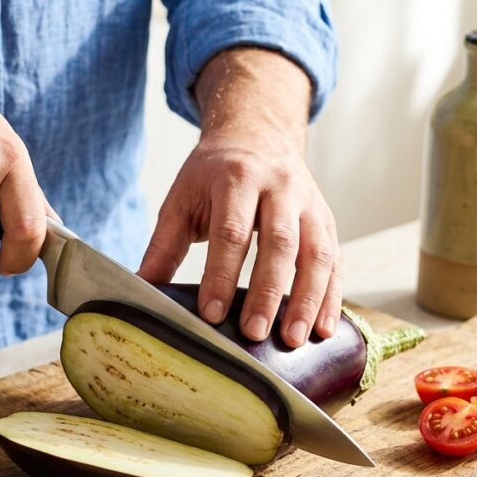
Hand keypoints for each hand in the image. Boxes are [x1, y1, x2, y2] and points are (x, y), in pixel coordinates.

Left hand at [138, 48, 341, 347]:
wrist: (256, 135)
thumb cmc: (213, 175)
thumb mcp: (182, 199)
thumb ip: (163, 245)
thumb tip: (142, 290)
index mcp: (236, 179)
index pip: (231, 232)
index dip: (221, 275)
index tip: (212, 314)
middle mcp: (279, 187)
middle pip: (279, 243)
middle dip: (267, 292)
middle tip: (255, 333)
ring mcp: (308, 202)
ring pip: (316, 252)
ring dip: (308, 299)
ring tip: (294, 340)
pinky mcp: (326, 219)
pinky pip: (334, 259)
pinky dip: (331, 295)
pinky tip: (323, 327)